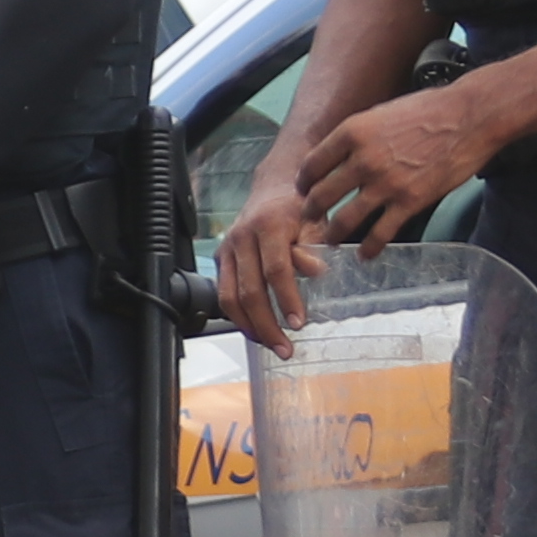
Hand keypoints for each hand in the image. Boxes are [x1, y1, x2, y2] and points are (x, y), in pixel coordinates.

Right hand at [214, 173, 332, 357]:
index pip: (275, 270)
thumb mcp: (315, 222)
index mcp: (268, 226)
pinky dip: (238, 317)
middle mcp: (242, 237)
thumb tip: (314, 271)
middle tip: (285, 348)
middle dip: (267, 325)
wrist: (274, 188)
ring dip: (250, 327)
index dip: (287, 299)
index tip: (299, 323)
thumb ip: (312, 247)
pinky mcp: (221, 259)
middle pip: (249, 291)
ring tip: (271, 345)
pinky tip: (256, 330)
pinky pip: (225, 294)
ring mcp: (227, 249)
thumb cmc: (299, 208)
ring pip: (230, 298)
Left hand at [293, 83, 491, 255]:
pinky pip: (380, 233)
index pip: (311, 165)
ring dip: (334, 234)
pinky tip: (366, 254)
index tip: (303, 190)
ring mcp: (386, 183)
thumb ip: (356, 136)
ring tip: (332, 240)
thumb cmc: (428, 110)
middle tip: (311, 220)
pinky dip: (369, 248)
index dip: (303, 182)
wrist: (469, 117)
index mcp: (352, 132)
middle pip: (321, 196)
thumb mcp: (379, 113)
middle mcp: (363, 160)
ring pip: (344, 220)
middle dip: (311, 212)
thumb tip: (338, 154)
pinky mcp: (410, 202)